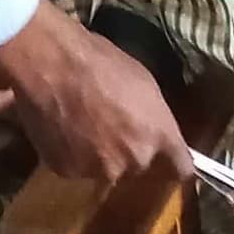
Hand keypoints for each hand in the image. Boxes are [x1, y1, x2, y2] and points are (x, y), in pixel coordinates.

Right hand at [0, 0, 192, 184]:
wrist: (51, 64)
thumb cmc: (100, 62)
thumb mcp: (143, 83)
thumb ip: (154, 117)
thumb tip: (153, 130)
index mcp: (158, 136)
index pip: (182, 169)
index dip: (174, 163)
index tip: (168, 158)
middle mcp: (134, 160)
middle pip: (138, 167)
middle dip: (128, 152)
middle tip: (110, 126)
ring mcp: (99, 170)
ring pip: (104, 169)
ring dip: (97, 155)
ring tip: (80, 124)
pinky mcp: (67, 172)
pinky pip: (75, 167)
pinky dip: (69, 154)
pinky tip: (60, 128)